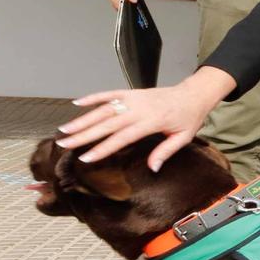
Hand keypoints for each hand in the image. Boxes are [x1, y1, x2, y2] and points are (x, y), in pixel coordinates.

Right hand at [55, 70, 230, 168]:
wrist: (194, 94)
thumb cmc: (188, 118)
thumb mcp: (183, 137)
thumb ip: (165, 151)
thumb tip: (152, 168)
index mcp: (152, 122)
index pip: (122, 137)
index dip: (103, 148)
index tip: (85, 158)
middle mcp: (139, 109)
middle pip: (107, 124)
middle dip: (84, 134)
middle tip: (65, 144)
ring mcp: (133, 98)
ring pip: (103, 109)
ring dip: (83, 119)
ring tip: (65, 129)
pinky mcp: (131, 91)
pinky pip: (109, 93)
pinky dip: (93, 97)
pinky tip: (76, 103)